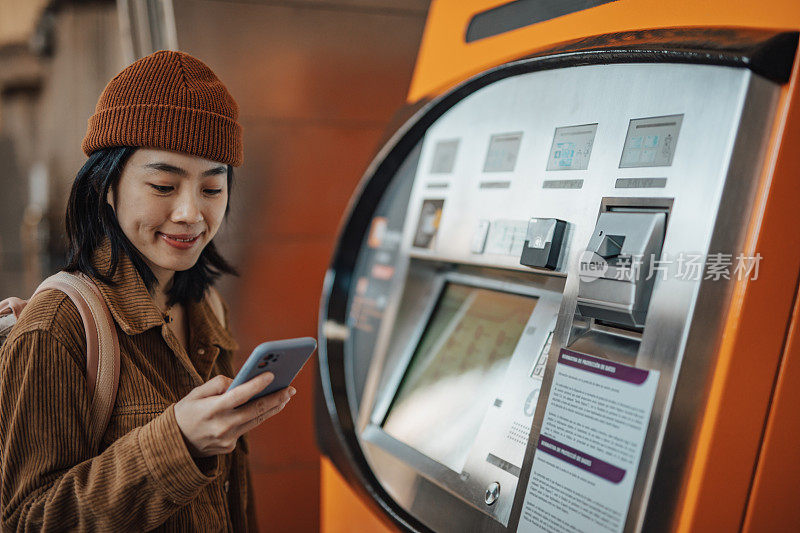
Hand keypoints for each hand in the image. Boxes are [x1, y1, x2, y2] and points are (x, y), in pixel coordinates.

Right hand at [174, 373, 295, 456]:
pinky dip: (255, 418)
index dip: (256, 385)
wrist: (173, 444)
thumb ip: (217, 384)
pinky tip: (266, 408)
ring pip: (256, 421)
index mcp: (211, 409)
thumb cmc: (186, 412)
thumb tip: (239, 382)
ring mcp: (226, 439)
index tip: (272, 375)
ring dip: (273, 408)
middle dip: (276, 398)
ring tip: (285, 397)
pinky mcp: (229, 447)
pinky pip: (245, 429)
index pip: (238, 395)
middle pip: (255, 410)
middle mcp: (221, 426)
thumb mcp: (195, 393)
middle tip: (291, 388)